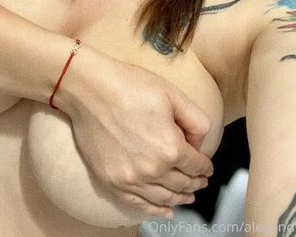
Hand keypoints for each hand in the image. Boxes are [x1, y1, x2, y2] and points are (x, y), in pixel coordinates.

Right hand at [63, 54, 213, 218]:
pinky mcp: (111, 180)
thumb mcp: (173, 94)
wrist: (89, 89)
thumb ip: (196, 121)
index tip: (206, 165)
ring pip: (163, 197)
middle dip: (195, 182)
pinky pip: (138, 204)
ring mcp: (130, 178)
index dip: (205, 165)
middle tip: (200, 180)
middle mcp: (152, 168)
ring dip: (180, 198)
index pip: (196, 164)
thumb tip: (198, 143)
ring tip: (187, 196)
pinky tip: (165, 210)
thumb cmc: (128, 85)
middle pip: (182, 184)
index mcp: (171, 147)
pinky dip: (155, 210)